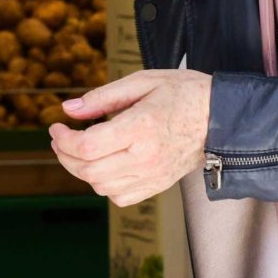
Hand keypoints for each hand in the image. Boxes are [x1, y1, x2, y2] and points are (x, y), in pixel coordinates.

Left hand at [48, 70, 212, 206]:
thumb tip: (68, 109)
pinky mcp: (158, 185)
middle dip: (65, 155)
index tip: (56, 126)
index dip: (63, 139)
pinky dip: (103, 184)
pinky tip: (104, 164)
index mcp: (140, 127)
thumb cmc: (183, 92)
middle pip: (88, 170)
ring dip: (82, 170)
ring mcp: (153, 176)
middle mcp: (146, 157)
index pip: (87, 146)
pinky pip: (120, 196)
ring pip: (101, 186)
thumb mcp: (142, 81)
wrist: (222, 117)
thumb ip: (102, 97)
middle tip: (61, 138)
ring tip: (80, 149)